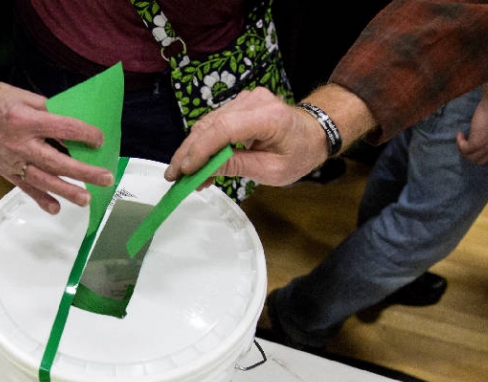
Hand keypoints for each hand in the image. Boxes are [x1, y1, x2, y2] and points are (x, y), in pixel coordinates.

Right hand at [0, 79, 114, 213]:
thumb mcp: (21, 95)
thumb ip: (47, 110)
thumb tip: (71, 122)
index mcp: (24, 120)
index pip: (62, 129)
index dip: (84, 134)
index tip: (100, 139)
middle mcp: (18, 144)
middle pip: (58, 162)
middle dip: (84, 171)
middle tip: (106, 178)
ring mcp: (12, 161)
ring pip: (44, 180)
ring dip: (68, 191)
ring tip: (87, 198)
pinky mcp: (6, 171)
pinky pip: (26, 188)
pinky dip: (41, 199)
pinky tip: (56, 208)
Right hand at [165, 88, 328, 186]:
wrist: (313, 133)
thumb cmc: (298, 153)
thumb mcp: (272, 171)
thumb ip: (238, 167)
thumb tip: (205, 170)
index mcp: (269, 117)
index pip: (225, 128)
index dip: (201, 149)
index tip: (185, 170)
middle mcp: (254, 101)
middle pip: (211, 124)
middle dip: (189, 152)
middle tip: (173, 176)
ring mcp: (245, 100)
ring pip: (208, 124)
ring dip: (193, 150)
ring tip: (184, 176)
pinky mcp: (239, 105)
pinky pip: (214, 124)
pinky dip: (203, 144)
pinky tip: (197, 165)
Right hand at [455, 101, 487, 164]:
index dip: (483, 154)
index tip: (478, 146)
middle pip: (481, 161)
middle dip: (472, 154)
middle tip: (467, 144)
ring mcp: (487, 147)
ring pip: (471, 157)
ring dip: (464, 150)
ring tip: (462, 139)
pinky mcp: (477, 143)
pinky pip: (464, 149)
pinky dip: (460, 143)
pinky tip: (460, 134)